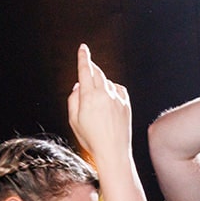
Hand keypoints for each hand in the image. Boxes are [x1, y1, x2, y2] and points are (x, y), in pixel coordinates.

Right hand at [68, 44, 130, 160]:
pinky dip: (112, 89)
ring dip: (100, 82)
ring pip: (107, 81)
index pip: (85, 70)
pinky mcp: (126, 104)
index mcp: (89, 97)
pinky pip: (118, 89)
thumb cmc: (91, 139)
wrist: (113, 152)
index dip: (83, 57)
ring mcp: (118, 99)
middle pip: (97, 72)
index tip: (83, 48)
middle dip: (91, 67)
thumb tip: (78, 86)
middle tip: (87, 65)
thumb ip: (73, 100)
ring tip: (95, 96)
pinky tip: (108, 97)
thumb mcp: (74, 120)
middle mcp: (105, 94)